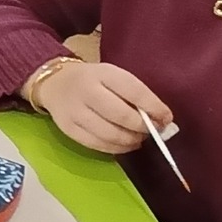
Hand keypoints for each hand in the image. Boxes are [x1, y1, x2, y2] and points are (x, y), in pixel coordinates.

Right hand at [36, 60, 171, 154]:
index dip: (154, 107)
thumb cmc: (93, 80)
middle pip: (121, 115)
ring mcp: (75, 111)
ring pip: (109, 134)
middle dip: (142, 127)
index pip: (134, 91)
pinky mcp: (68, 128)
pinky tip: (125, 145)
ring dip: (130, 140)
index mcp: (103, 73)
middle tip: (153, 131)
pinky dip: (115, 148)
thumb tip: (159, 118)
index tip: (166, 118)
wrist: (55, 83)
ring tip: (139, 138)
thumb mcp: (112, 76)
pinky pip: (96, 144)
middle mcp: (87, 91)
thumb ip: (134, 93)